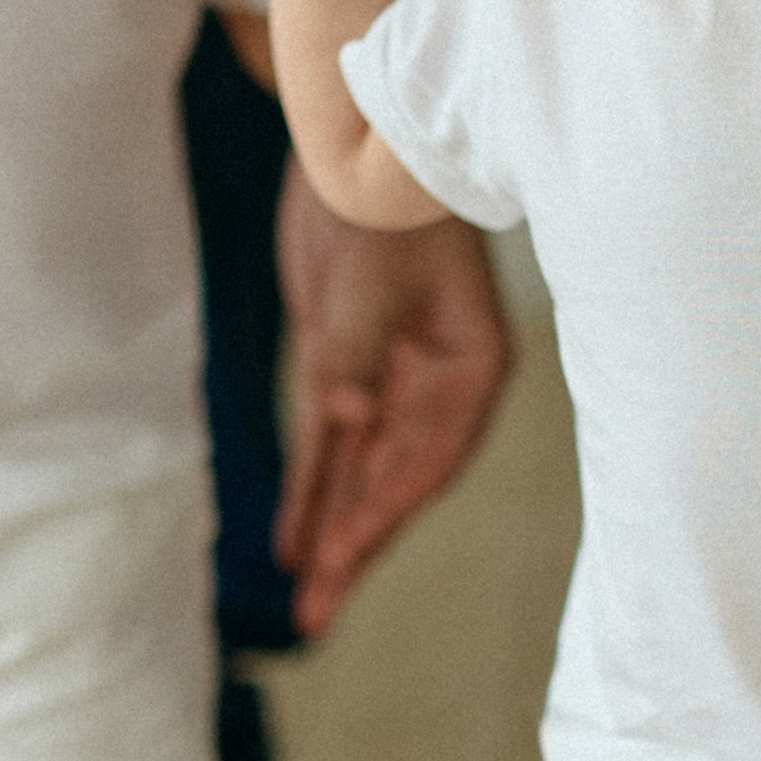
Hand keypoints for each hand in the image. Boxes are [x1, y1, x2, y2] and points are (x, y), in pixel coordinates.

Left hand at [273, 175, 509, 633]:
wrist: (355, 143)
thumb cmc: (386, 200)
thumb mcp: (374, 276)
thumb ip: (356, 349)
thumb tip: (342, 417)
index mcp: (470, 368)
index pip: (428, 459)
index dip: (385, 511)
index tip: (344, 558)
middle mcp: (437, 386)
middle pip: (395, 481)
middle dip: (357, 547)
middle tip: (316, 617)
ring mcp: (391, 380)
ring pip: (360, 474)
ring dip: (331, 531)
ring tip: (306, 603)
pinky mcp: (344, 367)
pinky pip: (327, 445)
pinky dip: (309, 490)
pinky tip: (290, 541)